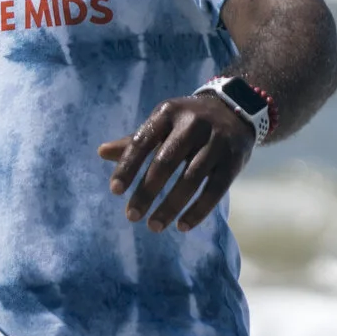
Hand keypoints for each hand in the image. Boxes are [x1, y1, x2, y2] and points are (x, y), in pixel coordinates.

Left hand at [99, 90, 252, 233]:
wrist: (235, 109)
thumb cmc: (187, 122)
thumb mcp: (163, 124)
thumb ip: (135, 141)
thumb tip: (101, 152)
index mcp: (168, 113)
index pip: (143, 141)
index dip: (128, 166)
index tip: (115, 192)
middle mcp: (192, 124)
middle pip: (166, 162)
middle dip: (147, 192)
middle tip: (131, 216)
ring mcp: (216, 141)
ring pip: (191, 179)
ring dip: (171, 206)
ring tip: (154, 226)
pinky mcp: (234, 160)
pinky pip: (215, 189)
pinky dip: (198, 210)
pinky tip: (182, 226)